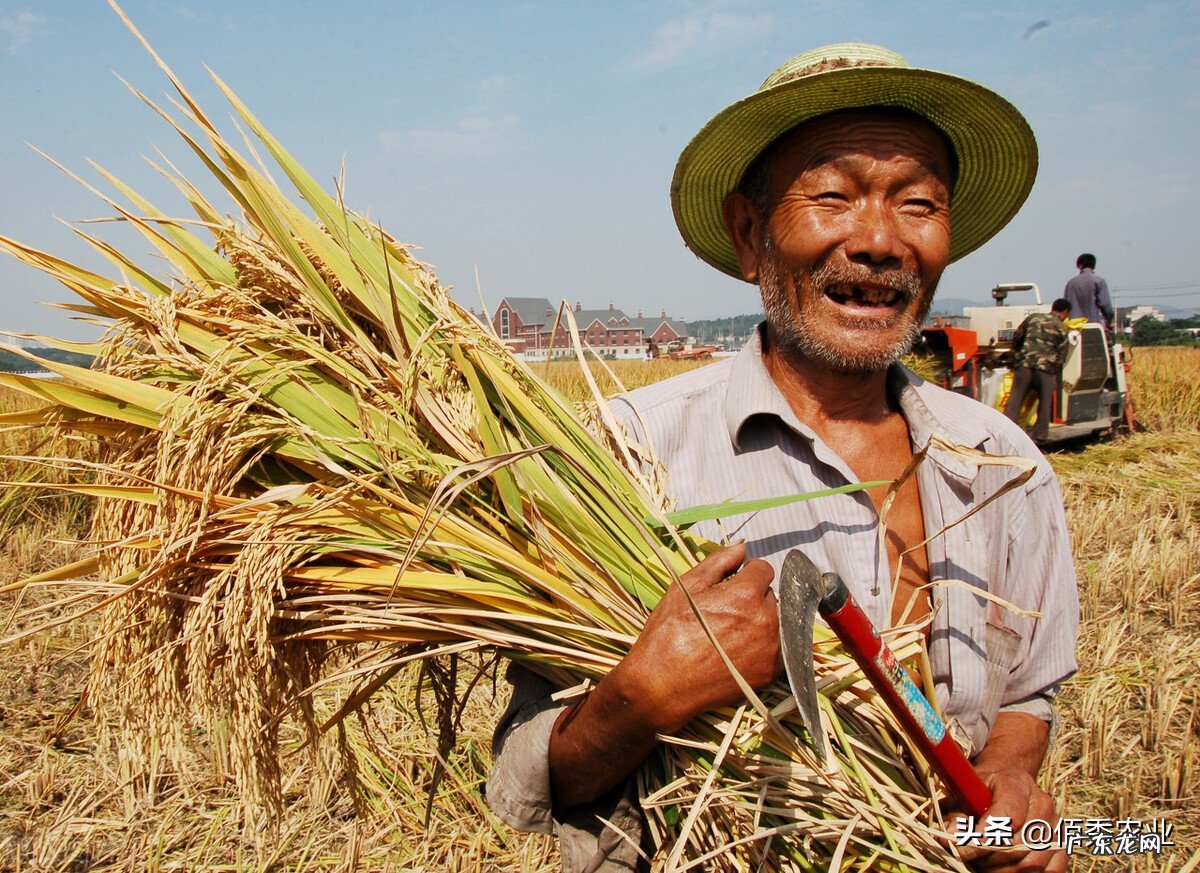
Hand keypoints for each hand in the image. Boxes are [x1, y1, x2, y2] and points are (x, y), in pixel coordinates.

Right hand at [612, 542, 781, 733]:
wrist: (663, 684)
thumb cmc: (669, 633)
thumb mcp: (686, 586)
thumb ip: (719, 562)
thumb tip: (742, 548)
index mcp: (746, 594)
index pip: (763, 569)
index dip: (745, 574)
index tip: (731, 585)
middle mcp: (766, 620)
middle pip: (770, 595)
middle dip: (753, 598)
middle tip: (726, 613)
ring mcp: (772, 649)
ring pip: (776, 621)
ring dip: (760, 621)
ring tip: (731, 634)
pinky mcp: (772, 671)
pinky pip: (778, 648)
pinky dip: (764, 646)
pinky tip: (739, 651)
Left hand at [951, 767, 1065, 871]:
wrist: (1006, 787)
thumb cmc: (980, 791)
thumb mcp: (964, 794)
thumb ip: (957, 815)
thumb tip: (950, 838)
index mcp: (1017, 783)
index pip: (1006, 817)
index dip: (982, 838)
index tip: (960, 848)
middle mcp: (1043, 802)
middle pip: (1017, 845)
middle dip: (987, 858)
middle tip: (968, 858)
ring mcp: (1057, 825)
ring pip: (1031, 863)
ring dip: (1001, 871)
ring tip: (981, 864)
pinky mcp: (1063, 845)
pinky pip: (1049, 872)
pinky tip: (1002, 869)